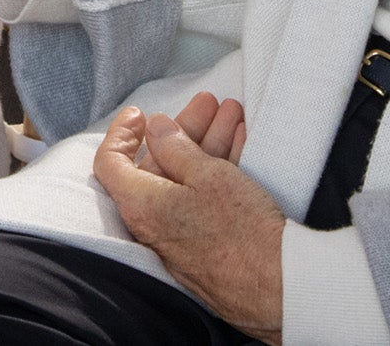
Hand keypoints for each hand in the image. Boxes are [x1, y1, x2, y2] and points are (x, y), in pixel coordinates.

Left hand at [94, 98, 284, 342]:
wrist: (279, 286)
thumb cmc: (241, 230)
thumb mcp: (207, 174)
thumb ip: (175, 147)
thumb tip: (154, 129)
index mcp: (141, 206)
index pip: (110, 163)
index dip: (122, 132)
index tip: (141, 113)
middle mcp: (153, 226)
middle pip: (157, 166)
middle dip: (184, 129)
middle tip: (209, 104)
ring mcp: (179, 238)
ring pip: (185, 181)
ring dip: (207, 144)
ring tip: (232, 115)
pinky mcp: (205, 247)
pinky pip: (201, 201)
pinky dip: (217, 170)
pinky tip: (239, 143)